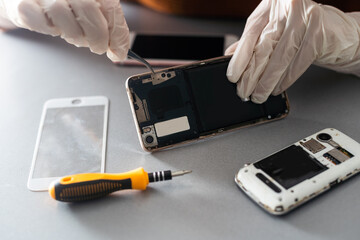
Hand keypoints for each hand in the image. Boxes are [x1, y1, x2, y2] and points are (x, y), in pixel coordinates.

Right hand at [0, 0, 129, 60]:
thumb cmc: (65, 5)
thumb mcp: (90, 10)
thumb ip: (107, 26)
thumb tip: (119, 51)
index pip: (110, 7)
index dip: (117, 34)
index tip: (119, 52)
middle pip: (88, 9)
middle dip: (98, 37)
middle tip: (98, 47)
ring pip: (63, 14)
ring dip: (75, 35)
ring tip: (75, 35)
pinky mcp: (23, 3)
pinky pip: (39, 21)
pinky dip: (50, 30)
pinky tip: (54, 28)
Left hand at [225, 0, 359, 103]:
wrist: (339, 31)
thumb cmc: (304, 29)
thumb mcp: (275, 29)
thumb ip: (254, 39)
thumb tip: (230, 55)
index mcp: (272, 5)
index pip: (250, 34)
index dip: (239, 58)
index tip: (232, 76)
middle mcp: (287, 8)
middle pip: (263, 47)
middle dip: (251, 75)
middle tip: (243, 91)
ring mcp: (304, 19)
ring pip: (279, 58)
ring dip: (266, 82)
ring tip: (258, 95)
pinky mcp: (319, 34)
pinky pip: (297, 63)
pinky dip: (285, 80)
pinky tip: (276, 89)